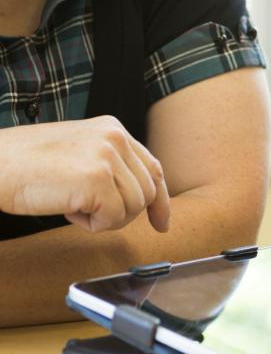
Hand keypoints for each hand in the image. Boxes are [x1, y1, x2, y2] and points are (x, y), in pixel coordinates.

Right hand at [0, 115, 169, 232]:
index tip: (161, 223)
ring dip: (104, 218)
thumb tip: (139, 197)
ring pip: (134, 207)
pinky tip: (68, 209)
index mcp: (113, 129)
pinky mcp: (97, 179)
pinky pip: (114, 218)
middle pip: (147, 192)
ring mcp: (108, 156)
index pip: (153, 167)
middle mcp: (116, 137)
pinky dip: (92, 225)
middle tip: (86, 210)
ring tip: (73, 204)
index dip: (160, 199)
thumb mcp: (79, 153)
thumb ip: (110, 165)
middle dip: (122, 213)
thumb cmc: (27, 165)